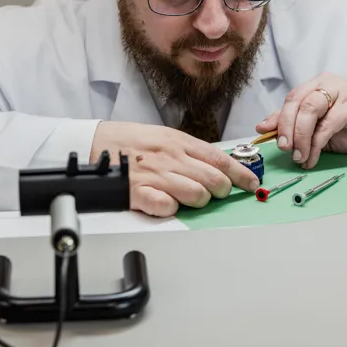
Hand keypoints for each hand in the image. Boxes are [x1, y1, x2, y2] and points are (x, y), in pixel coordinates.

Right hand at [91, 121, 259, 217]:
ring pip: (196, 195)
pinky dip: (172, 210)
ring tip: (190, 198)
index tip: (252, 184)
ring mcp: (156, 176)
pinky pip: (167, 208)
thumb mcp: (164, 136)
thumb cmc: (130, 141)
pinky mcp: (139, 193)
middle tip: (219, 193)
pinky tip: (167, 203)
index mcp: (179, 142)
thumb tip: (217, 165)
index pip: (220, 160)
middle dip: (223, 191)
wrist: (94, 144)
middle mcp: (171, 158)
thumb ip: (190, 151)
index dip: (241, 174)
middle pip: (214, 180)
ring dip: (200, 201)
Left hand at [255, 73, 346, 168]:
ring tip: (300, 156)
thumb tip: (267, 129)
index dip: (275, 118)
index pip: (289, 100)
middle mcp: (325, 85)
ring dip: (301, 135)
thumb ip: (299, 127)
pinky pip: (329, 121)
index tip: (263, 134)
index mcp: (315, 87)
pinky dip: (318, 140)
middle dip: (285, 127)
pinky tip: (315, 154)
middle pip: (296, 102)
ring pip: (309, 109)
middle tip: (285, 149)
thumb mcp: (324, 127)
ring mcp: (340, 91)